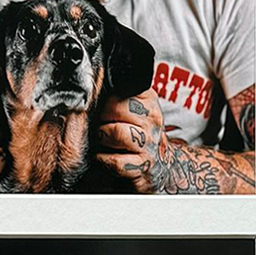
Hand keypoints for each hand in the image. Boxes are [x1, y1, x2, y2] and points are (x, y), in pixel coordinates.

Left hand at [95, 92, 254, 194]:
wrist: (161, 167)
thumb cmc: (140, 136)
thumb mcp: (135, 111)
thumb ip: (119, 97)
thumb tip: (94, 87)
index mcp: (149, 101)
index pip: (120, 89)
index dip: (106, 100)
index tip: (107, 110)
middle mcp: (153, 120)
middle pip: (114, 107)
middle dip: (100, 118)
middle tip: (101, 126)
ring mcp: (149, 144)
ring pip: (115, 132)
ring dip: (101, 138)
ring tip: (103, 141)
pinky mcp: (142, 166)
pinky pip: (114, 160)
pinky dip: (102, 159)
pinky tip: (105, 158)